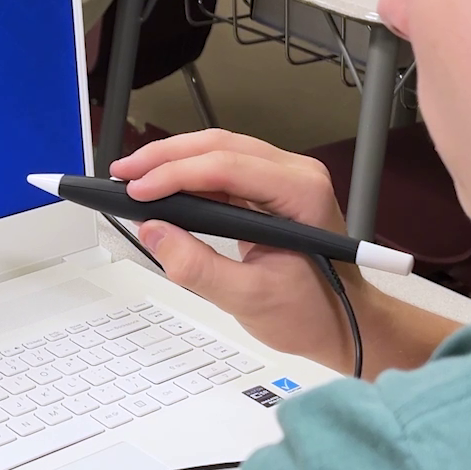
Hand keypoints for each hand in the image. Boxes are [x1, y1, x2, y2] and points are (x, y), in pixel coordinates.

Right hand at [111, 129, 359, 366]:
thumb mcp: (249, 299)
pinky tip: (160, 186)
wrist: (347, 324)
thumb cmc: (314, 313)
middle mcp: (297, 175)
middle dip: (166, 157)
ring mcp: (285, 179)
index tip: (137, 192)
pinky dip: (188, 175)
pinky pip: (224, 168)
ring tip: (133, 177)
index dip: (175, 175)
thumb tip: (154, 233)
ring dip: (174, 160)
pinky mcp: (271, 190)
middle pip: (220, 145)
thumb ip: (197, 267)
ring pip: (219, 150)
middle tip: (123, 174)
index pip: (227, 167)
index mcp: (302, 195)